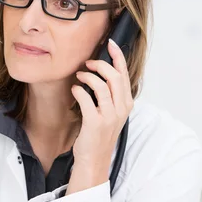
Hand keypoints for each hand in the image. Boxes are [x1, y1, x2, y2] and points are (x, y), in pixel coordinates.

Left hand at [67, 38, 133, 193]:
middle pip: (114, 77)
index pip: (124, 74)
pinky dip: (79, 91)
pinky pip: (87, 99)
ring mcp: (109, 116)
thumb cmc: (99, 134)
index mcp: (126, 104)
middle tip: (88, 63)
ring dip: (88, 76)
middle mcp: (121, 109)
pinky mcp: (95, 123)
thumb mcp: (109, 112)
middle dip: (100, 65)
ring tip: (79, 75)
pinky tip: (75, 90)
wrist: (93, 159)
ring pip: (102, 86)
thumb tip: (100, 71)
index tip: (110, 43)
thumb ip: (109, 94)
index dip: (117, 56)